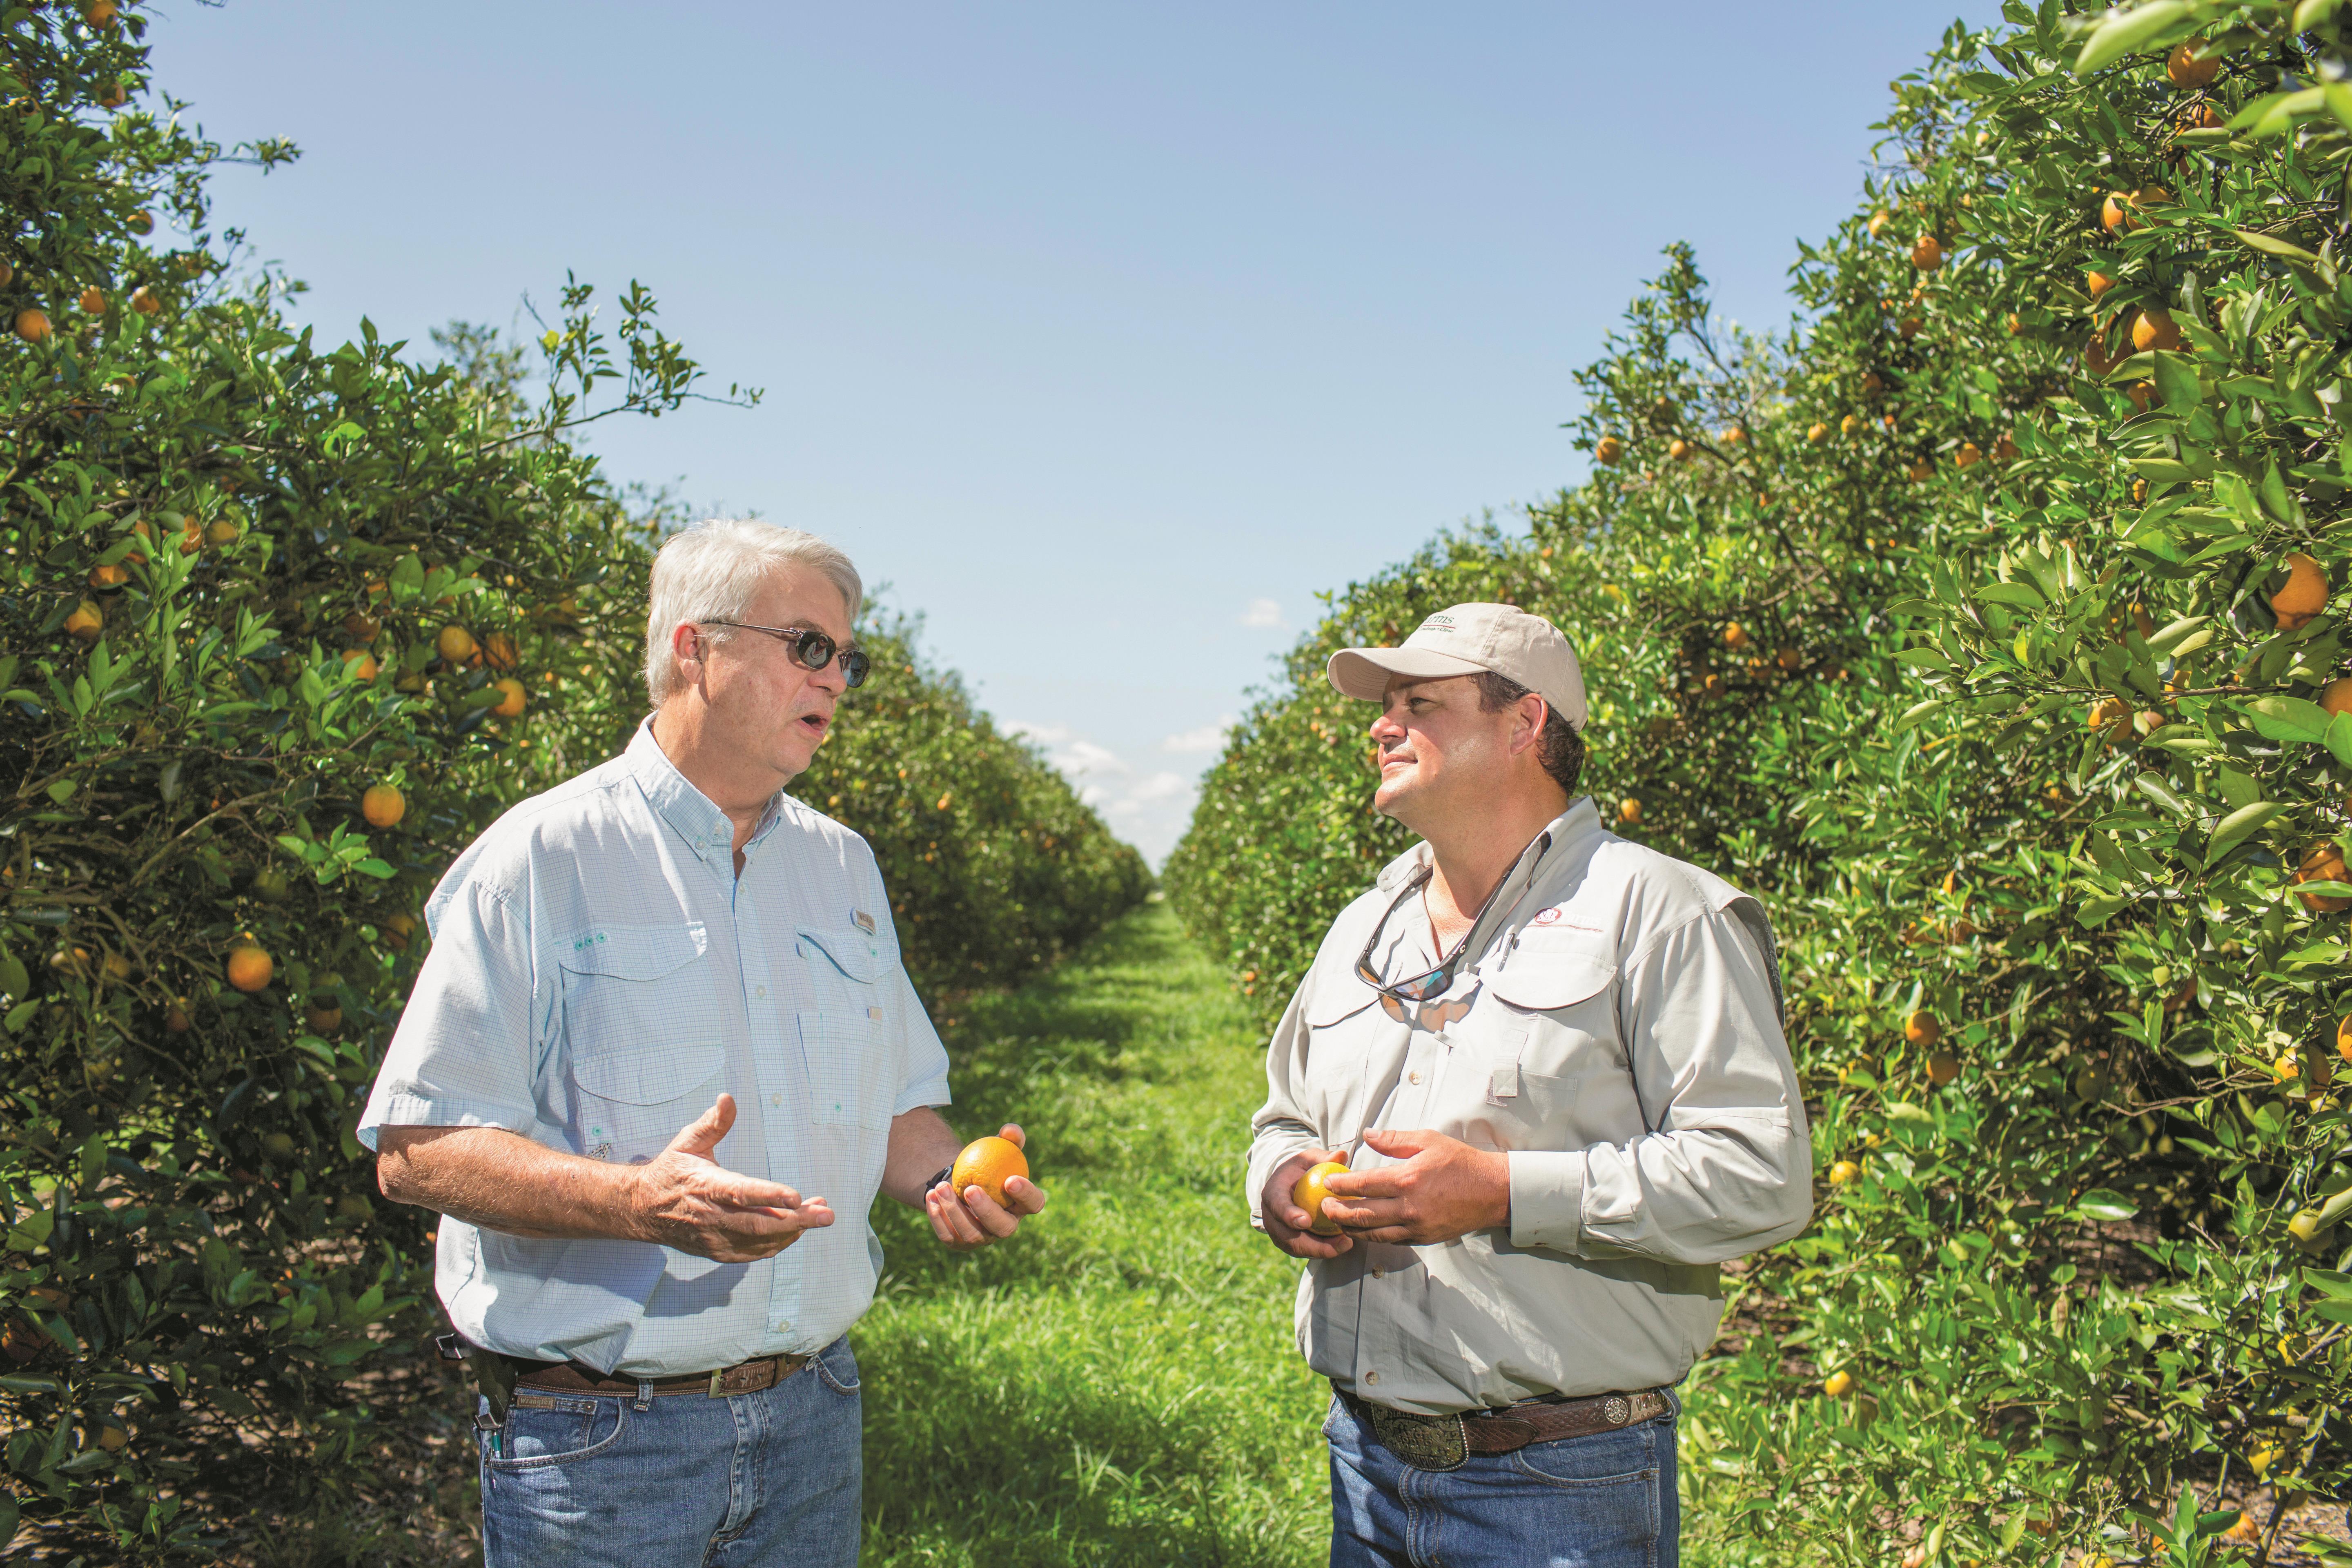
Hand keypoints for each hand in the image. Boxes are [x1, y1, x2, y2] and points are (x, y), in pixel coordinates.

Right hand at [627, 1094, 834, 1262]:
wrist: (642, 1209)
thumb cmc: (671, 1170)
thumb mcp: (688, 1141)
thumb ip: (712, 1123)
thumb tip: (728, 1097)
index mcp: (706, 1186)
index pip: (741, 1192)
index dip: (769, 1196)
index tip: (797, 1196)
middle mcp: (711, 1216)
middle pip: (758, 1224)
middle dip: (797, 1221)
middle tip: (827, 1214)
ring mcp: (714, 1238)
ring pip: (760, 1241)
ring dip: (793, 1230)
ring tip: (820, 1214)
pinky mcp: (717, 1251)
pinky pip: (753, 1253)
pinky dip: (778, 1244)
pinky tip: (797, 1230)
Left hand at [925, 1123, 1044, 1250]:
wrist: (961, 1180)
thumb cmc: (987, 1162)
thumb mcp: (998, 1146)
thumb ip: (1008, 1137)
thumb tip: (1009, 1131)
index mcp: (1022, 1205)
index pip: (1033, 1204)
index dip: (1026, 1195)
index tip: (1010, 1179)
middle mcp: (1005, 1226)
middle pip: (1003, 1227)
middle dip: (987, 1210)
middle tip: (970, 1189)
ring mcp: (983, 1238)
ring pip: (972, 1233)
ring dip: (955, 1211)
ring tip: (940, 1187)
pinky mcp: (960, 1242)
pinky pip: (949, 1235)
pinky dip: (938, 1217)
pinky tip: (931, 1197)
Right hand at [1260, 1146, 1355, 1259]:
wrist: (1289, 1186)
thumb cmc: (1301, 1170)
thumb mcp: (1310, 1159)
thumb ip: (1323, 1158)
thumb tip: (1341, 1156)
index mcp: (1272, 1192)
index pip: (1277, 1205)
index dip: (1288, 1215)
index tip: (1306, 1221)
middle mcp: (1271, 1217)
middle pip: (1287, 1236)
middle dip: (1312, 1243)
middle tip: (1339, 1242)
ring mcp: (1279, 1233)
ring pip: (1297, 1248)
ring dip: (1321, 1251)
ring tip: (1345, 1245)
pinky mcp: (1289, 1243)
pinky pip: (1304, 1252)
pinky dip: (1322, 1251)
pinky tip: (1342, 1246)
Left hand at [1320, 1129, 1509, 1245]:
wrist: (1492, 1191)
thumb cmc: (1461, 1163)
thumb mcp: (1428, 1140)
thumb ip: (1394, 1139)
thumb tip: (1366, 1135)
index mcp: (1408, 1179)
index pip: (1364, 1185)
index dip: (1342, 1185)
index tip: (1328, 1183)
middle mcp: (1410, 1207)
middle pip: (1363, 1214)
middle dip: (1339, 1212)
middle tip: (1324, 1207)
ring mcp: (1417, 1226)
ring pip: (1374, 1233)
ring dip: (1352, 1228)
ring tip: (1338, 1221)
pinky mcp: (1424, 1238)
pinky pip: (1392, 1240)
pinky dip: (1374, 1237)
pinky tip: (1364, 1230)